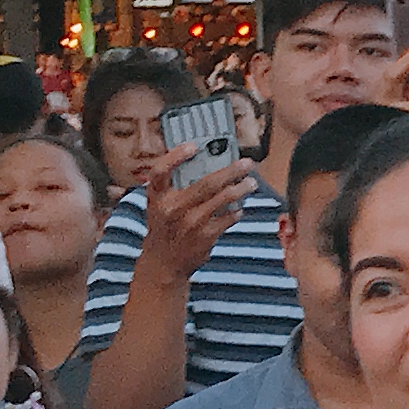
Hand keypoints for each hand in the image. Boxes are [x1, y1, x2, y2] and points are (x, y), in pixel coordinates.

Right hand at [139, 156, 255, 285]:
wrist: (164, 262)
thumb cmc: (165, 226)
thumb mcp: (159, 204)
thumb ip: (175, 185)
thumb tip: (207, 162)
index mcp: (156, 196)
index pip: (159, 171)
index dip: (175, 156)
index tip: (193, 146)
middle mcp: (172, 208)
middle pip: (206, 183)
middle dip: (231, 171)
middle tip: (247, 163)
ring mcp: (190, 223)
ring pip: (223, 199)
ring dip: (241, 189)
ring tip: (251, 183)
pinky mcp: (205, 236)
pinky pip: (228, 218)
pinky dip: (237, 211)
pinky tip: (239, 207)